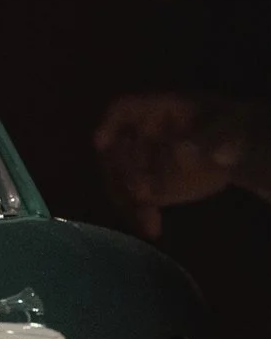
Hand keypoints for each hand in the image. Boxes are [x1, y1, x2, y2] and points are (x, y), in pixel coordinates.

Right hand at [93, 91, 264, 236]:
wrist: (236, 152)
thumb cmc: (232, 130)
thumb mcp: (229, 128)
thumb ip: (210, 137)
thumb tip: (182, 148)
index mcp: (157, 110)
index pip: (123, 109)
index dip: (108, 124)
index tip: (101, 143)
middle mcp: (138, 136)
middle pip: (113, 152)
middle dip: (121, 175)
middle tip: (140, 194)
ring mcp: (138, 163)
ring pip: (117, 182)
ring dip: (127, 202)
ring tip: (148, 222)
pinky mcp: (144, 187)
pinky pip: (132, 201)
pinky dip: (138, 216)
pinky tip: (152, 229)